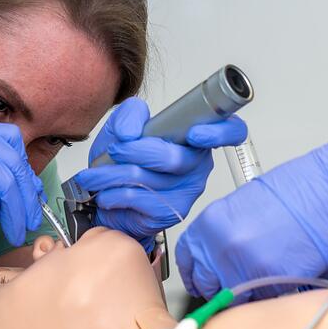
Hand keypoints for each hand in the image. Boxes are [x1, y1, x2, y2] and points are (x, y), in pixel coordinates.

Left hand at [73, 97, 247, 250]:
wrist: (106, 200)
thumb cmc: (122, 163)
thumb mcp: (121, 128)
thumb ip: (128, 115)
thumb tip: (130, 132)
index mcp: (195, 138)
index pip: (230, 131)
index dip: (220, 131)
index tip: (195, 133)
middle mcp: (197, 165)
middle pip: (173, 157)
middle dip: (134, 151)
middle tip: (113, 150)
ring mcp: (187, 191)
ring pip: (149, 178)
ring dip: (113, 174)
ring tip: (96, 175)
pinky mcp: (170, 212)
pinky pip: (139, 199)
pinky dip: (114, 194)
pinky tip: (107, 194)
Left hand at [176, 132, 327, 299]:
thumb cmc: (294, 192)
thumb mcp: (241, 207)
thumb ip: (221, 236)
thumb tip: (215, 261)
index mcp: (209, 225)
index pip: (187, 260)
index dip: (194, 274)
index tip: (199, 281)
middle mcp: (220, 248)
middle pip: (208, 285)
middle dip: (221, 286)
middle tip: (239, 279)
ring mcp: (243, 267)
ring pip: (236, 297)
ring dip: (249, 292)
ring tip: (267, 269)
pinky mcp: (269, 282)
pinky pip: (263, 298)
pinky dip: (272, 291)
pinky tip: (283, 270)